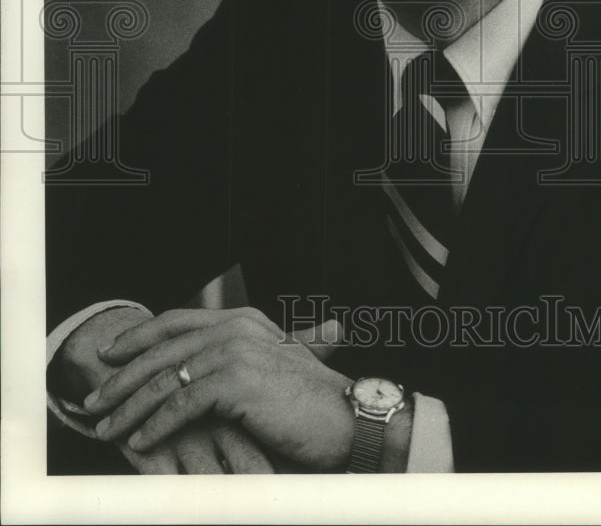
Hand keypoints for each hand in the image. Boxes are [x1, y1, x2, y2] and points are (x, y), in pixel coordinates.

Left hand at [83, 308, 353, 470]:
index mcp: (242, 320)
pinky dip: (157, 425)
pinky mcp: (235, 381)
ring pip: (166, 378)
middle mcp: (236, 327)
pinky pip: (182, 403)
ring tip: (106, 429)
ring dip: (130, 407)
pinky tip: (140, 443)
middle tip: (93, 401)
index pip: (177, 321)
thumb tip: (195, 372)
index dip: (139, 337)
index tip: (110, 357)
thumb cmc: (308, 403)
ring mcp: (235, 350)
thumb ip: (233, 361)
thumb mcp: (267, 370)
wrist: (344, 418)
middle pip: (163, 348)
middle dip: (123, 377)